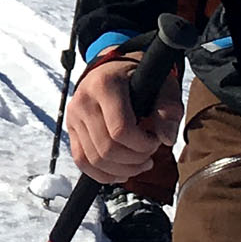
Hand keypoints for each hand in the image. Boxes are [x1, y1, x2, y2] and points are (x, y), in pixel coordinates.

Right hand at [64, 52, 182, 184]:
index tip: (156, 140)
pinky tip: (122, 172)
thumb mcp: (162, 84)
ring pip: (94, 160)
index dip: (143, 145)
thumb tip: (166, 139)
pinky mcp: (71, 129)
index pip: (120, 130)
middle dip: (134, 160)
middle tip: (150, 155)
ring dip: (121, 170)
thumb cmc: (139, 77)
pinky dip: (102, 174)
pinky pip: (81, 161)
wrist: (112, 67)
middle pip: (106, 149)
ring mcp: (73, 116)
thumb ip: (169, 108)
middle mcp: (83, 101)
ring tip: (140, 164)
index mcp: (105, 86)